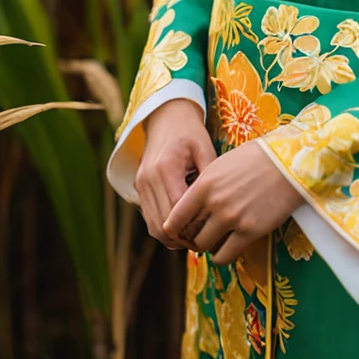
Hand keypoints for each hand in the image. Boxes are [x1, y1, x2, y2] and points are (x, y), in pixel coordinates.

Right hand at [134, 98, 216, 249]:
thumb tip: (220, 207)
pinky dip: (164, 226)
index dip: (193, 226)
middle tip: (204, 241)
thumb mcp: (205, 148)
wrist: (166, 117)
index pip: (177, 210)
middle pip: (162, 224)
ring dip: (172, 236)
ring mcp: (140, 184)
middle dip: (183, 237)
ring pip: (153, 226)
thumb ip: (210, 177)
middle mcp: (148, 179)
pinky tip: (183, 226)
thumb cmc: (190, 132)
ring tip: (194, 237)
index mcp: (165, 168)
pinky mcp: (138, 188)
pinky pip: (149, 217)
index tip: (211, 231)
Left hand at [162, 138, 304, 265]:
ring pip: (204, 247)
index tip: (180, 230)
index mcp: (205, 183)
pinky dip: (223, 256)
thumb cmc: (257, 158)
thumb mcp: (222, 164)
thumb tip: (191, 205)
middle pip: (189, 234)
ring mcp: (232, 218)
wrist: (288, 161)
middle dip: (192, 237)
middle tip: (200, 235)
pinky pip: (225, 256)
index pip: (176, 216)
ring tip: (216, 240)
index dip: (175, 227)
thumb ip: (205, 185)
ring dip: (207, 246)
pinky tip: (229, 247)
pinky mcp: (250, 231)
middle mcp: (215, 203)